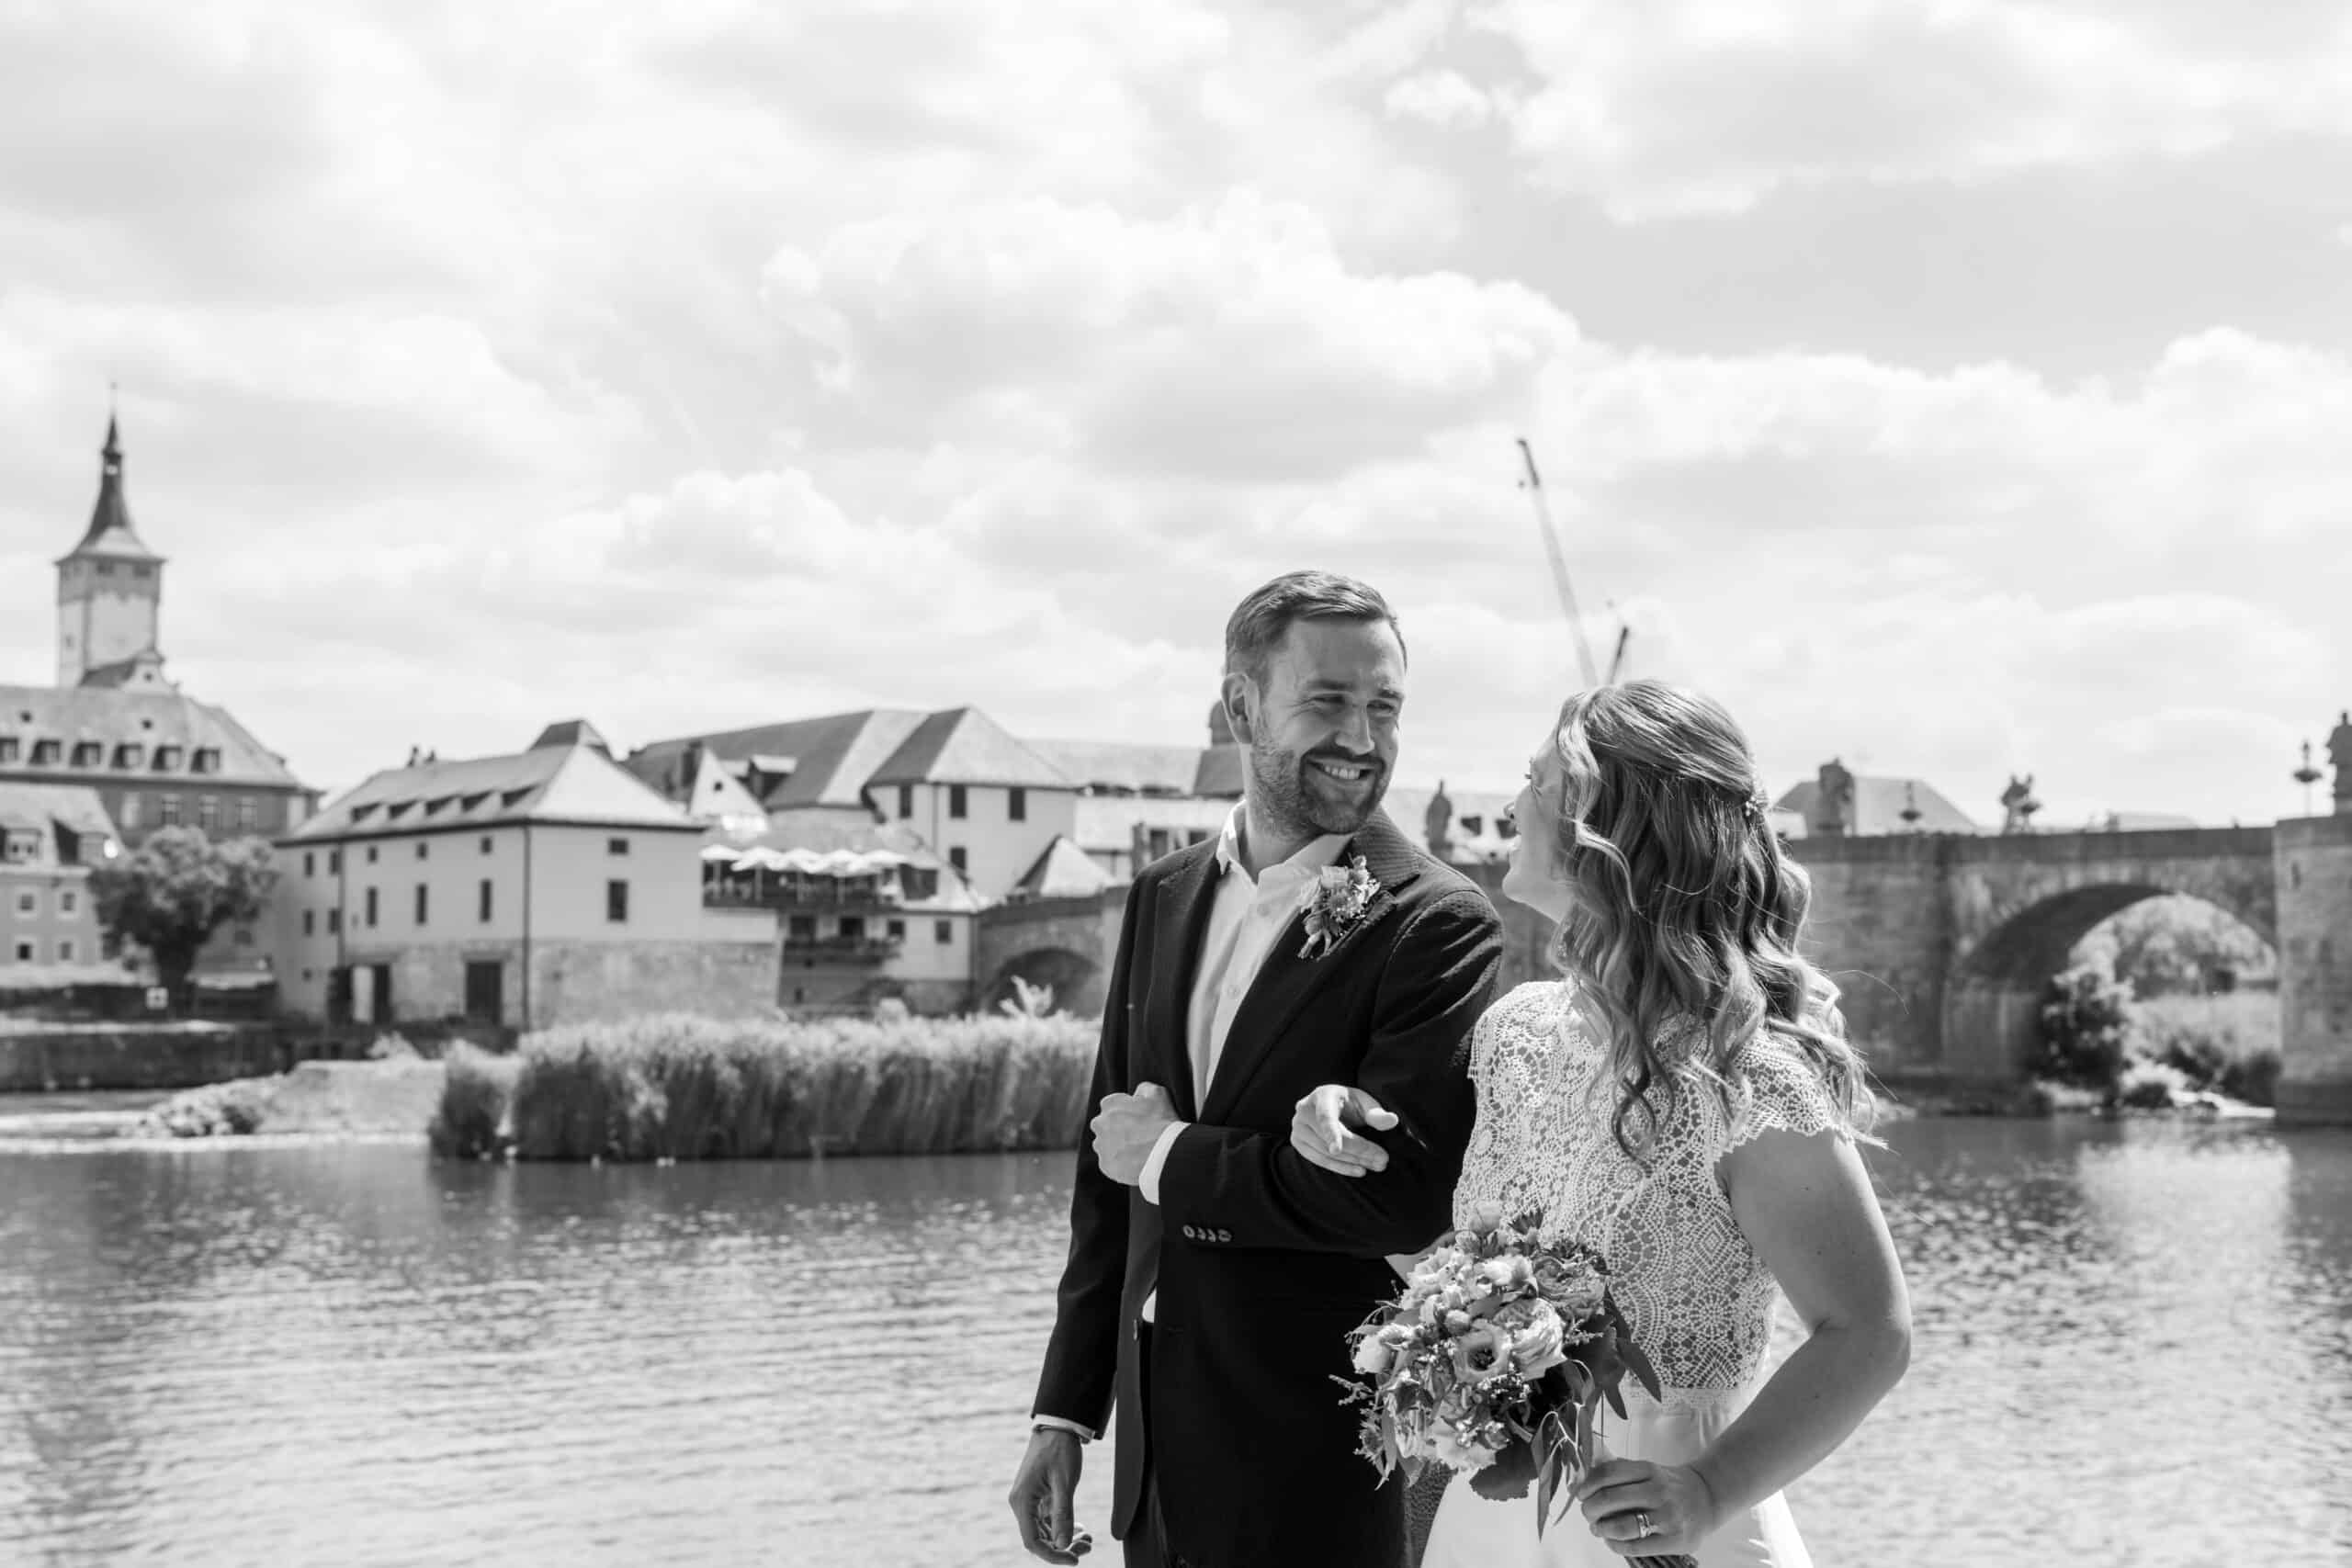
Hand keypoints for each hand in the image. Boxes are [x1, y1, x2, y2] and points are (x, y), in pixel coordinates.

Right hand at [1008, 1427, 1093, 1562]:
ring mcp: (1030, 1501)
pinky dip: (1063, 1527)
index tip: (1074, 1560)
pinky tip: (1080, 1529)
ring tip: (1087, 1539)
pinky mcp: (1039, 1497)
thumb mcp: (1064, 1482)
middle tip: (1087, 1548)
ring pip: (1045, 1531)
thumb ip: (1063, 1514)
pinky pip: (1049, 1520)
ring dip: (1065, 1539)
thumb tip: (1062, 1545)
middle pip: (1039, 1539)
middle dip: (1062, 1547)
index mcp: (1022, 1501)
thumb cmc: (1060, 1450)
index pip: (1032, 1541)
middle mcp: (1022, 1504)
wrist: (1059, 1425)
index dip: (1052, 1555)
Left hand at [1090, 1082, 1176, 1184]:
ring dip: (1117, 1146)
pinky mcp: (1105, 1165)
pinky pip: (1110, 1163)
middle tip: (1138, 1135)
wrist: (1164, 1155)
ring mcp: (1101, 1146)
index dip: (1128, 1111)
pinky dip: (1120, 1163)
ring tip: (1138, 1150)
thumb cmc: (1161, 1122)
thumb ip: (1143, 1088)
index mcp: (1109, 1104)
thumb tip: (1138, 1093)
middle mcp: (1099, 1123)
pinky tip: (1135, 1162)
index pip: (1113, 1105)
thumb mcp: (1158, 1094)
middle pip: (1106, 1125)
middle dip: (1117, 1128)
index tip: (1140, 1118)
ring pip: (1105, 1145)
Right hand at [1288, 1083, 1396, 1177]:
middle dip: (1359, 1151)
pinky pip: (1318, 1160)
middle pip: (1330, 1138)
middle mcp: (1304, 1110)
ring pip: (1325, 1152)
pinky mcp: (1298, 1143)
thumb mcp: (1365, 1103)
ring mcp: (1297, 1128)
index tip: (1337, 1149)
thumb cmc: (1350, 1104)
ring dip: (1353, 1162)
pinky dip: (1340, 1167)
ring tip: (1376, 1165)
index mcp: (1322, 1095)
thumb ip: (1377, 1113)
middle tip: (1383, 1160)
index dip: (1331, 1133)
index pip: (1324, 1116)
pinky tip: (1359, 1170)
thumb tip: (1392, 1120)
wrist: (1332, 1107)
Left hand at [1571, 1458, 1719, 1558]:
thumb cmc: (1669, 1485)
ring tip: (1598, 1528)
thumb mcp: (1647, 1470)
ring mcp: (1667, 1517)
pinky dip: (1616, 1545)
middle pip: (1610, 1498)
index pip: (1608, 1473)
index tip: (1580, 1493)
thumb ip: (1617, 1473)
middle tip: (1587, 1513)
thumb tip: (1577, 1481)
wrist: (1708, 1498)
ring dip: (1601, 1528)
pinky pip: (1635, 1546)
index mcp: (1649, 1470)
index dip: (1587, 1485)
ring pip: (1621, 1525)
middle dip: (1590, 1509)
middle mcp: (1658, 1491)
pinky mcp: (1674, 1540)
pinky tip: (1612, 1541)